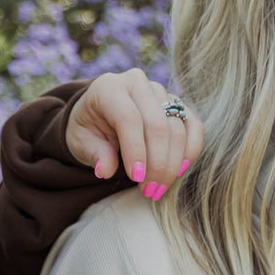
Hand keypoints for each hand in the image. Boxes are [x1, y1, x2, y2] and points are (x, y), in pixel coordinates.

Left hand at [65, 69, 203, 200]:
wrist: (98, 115)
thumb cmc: (88, 130)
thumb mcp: (81, 143)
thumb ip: (94, 154)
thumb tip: (106, 170)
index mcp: (110, 88)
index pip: (129, 119)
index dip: (135, 151)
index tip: (137, 179)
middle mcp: (137, 83)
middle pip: (158, 125)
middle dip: (157, 164)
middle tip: (149, 191)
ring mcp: (160, 90)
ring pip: (177, 128)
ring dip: (172, 163)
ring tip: (158, 188)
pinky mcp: (177, 102)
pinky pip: (193, 126)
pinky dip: (190, 151)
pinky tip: (178, 171)